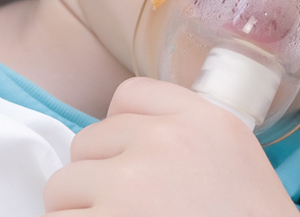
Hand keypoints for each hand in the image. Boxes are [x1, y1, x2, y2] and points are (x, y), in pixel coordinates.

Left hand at [43, 77, 299, 216]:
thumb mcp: (236, 161)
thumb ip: (189, 136)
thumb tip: (129, 140)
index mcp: (203, 118)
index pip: (129, 94)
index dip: (119, 129)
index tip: (126, 160)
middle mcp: (164, 140)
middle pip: (88, 141)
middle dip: (96, 177)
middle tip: (124, 211)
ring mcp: (130, 183)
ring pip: (63, 185)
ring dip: (79, 212)